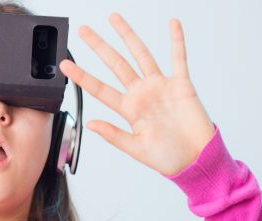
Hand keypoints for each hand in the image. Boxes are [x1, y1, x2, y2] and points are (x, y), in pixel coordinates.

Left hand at [59, 12, 215, 176]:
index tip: (65, 65)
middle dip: (99, 46)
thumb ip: (114, 135)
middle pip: (115, 64)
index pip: (99, 89)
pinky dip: (177, 41)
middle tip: (84, 31)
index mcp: (128, 110)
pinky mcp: (181, 85)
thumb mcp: (137, 149)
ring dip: (128, 36)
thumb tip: (91, 124)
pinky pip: (179, 58)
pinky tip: (173, 24)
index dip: (82, 76)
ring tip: (114, 19)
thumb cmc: (169, 157)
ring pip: (141, 55)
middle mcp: (141, 94)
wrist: (196, 160)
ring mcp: (160, 86)